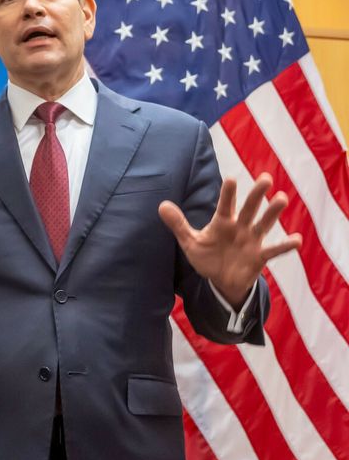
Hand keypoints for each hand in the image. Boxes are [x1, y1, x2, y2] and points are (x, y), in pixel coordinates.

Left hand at [159, 174, 300, 307]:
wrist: (221, 281)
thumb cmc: (207, 257)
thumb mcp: (190, 242)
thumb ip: (178, 224)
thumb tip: (161, 205)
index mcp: (222, 222)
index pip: (225, 205)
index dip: (228, 193)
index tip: (231, 179)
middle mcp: (240, 227)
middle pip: (249, 209)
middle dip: (256, 195)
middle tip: (265, 178)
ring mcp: (252, 241)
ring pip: (264, 224)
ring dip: (272, 213)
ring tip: (282, 199)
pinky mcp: (260, 257)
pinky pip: (274, 250)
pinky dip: (285, 246)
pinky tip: (297, 240)